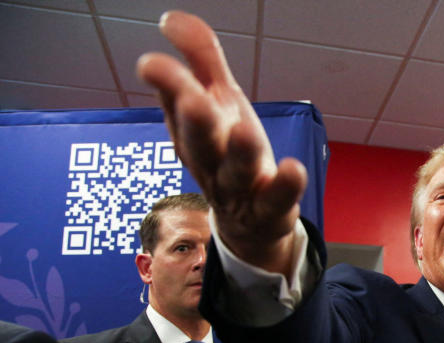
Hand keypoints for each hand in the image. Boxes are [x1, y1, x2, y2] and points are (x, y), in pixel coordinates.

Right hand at [136, 10, 306, 272]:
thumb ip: (201, 58)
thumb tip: (170, 18)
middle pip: (200, 142)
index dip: (168, 85)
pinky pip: (276, 199)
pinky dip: (285, 186)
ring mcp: (240, 187)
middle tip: (193, 101)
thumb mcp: (219, 100)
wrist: (251, 221)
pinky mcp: (270, 208)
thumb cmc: (230, 151)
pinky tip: (292, 167)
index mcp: (193, 131)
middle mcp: (212, 160)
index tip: (151, 64)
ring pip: (236, 172)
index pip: (178, 104)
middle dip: (196, 121)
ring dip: (240, 153)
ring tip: (244, 130)